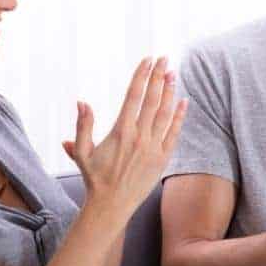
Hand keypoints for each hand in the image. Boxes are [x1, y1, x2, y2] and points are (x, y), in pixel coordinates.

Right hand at [62, 57, 187, 219]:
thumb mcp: (81, 152)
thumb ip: (83, 125)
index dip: (142, 75)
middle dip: (159, 77)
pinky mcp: (162, 159)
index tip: (148, 60)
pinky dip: (180, 116)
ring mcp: (153, 148)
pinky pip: (174, 133)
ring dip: (170, 92)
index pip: (134, 95)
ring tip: (173, 73)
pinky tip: (184, 102)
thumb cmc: (94, 178)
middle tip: (164, 59)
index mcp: (121, 131)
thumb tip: (82, 102)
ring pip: (165, 114)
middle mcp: (139, 137)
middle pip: (153, 99)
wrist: (111, 206)